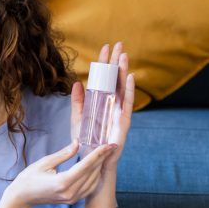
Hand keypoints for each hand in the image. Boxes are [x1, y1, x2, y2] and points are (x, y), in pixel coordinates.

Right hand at [3, 141, 111, 207]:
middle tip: (111, 146)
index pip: (86, 165)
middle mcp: (70, 192)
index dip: (99, 154)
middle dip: (102, 158)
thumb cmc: (29, 178)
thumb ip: (64, 154)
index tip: (109, 145)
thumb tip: (78, 143)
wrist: (22, 197)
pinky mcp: (72, 200)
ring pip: (93, 181)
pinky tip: (97, 167)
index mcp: (63, 182)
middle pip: (92, 173)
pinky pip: (89, 188)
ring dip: (100, 167)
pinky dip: (95, 177)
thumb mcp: (45, 162)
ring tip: (105, 154)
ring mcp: (72, 198)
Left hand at [71, 42, 134, 173]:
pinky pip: (127, 104)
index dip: (104, 64)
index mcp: (102, 103)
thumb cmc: (86, 143)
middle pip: (115, 80)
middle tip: (119, 44)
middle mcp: (112, 105)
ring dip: (123, 72)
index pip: (104, 79)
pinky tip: (130, 78)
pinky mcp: (123, 123)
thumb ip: (78, 102)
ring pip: (123, 89)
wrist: (92, 163)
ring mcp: (119, 113)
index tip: (105, 47)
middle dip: (117, 62)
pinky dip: (129, 91)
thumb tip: (77, 83)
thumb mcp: (78, 120)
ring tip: (124, 56)